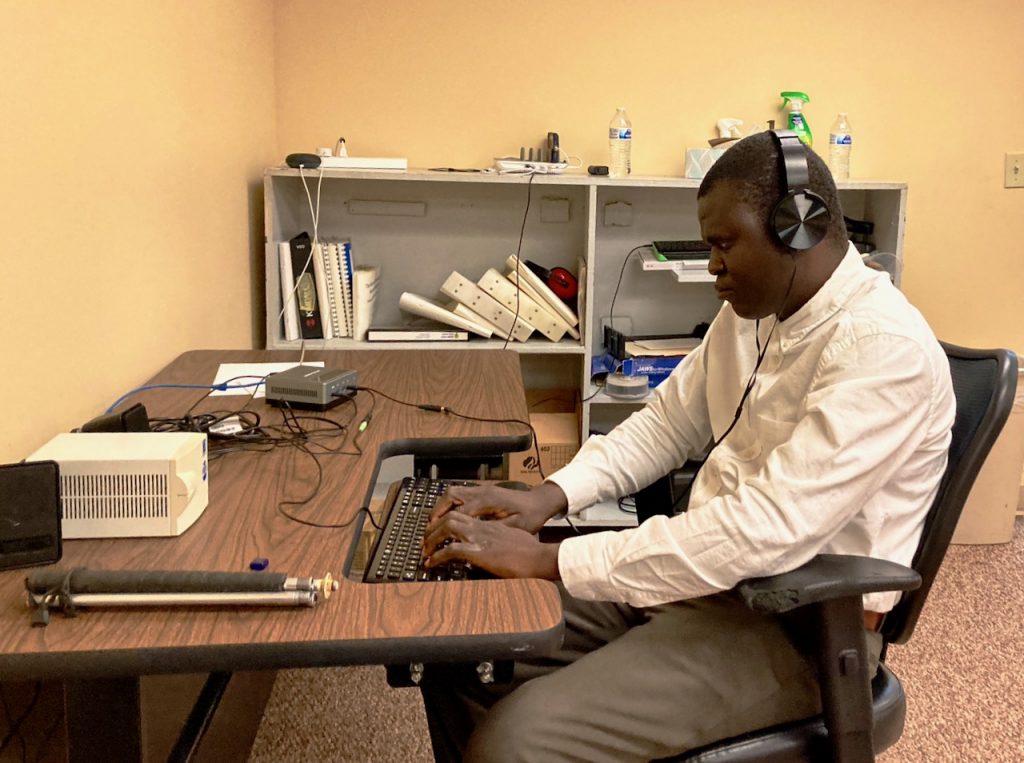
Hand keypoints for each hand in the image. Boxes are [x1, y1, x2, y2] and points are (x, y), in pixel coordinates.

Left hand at [421, 512, 560, 579]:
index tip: (439, 531)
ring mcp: (480, 537)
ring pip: (447, 527)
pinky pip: (451, 550)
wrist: (540, 557)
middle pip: (451, 516)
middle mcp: (482, 527)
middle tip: (426, 540)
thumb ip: (501, 540)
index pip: (463, 515)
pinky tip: (431, 564)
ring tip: (425, 551)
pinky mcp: (478, 551)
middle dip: (434, 527)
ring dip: (432, 539)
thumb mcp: (514, 540)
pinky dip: (437, 556)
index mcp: (490, 525)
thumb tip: (495, 548)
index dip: (447, 521)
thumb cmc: (531, 552)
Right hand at [428, 482, 567, 534]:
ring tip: (433, 524)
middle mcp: (482, 491)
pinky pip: (460, 493)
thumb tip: (471, 542)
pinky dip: (450, 504)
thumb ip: (492, 533)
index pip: (459, 512)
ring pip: (453, 492)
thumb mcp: (514, 529)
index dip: (445, 528)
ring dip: (441, 507)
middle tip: (428, 531)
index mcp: (489, 501)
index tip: (436, 542)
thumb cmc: (531, 516)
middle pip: (450, 496)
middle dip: (436, 513)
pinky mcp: (483, 490)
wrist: (541, 502)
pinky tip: (447, 517)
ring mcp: (482, 489)